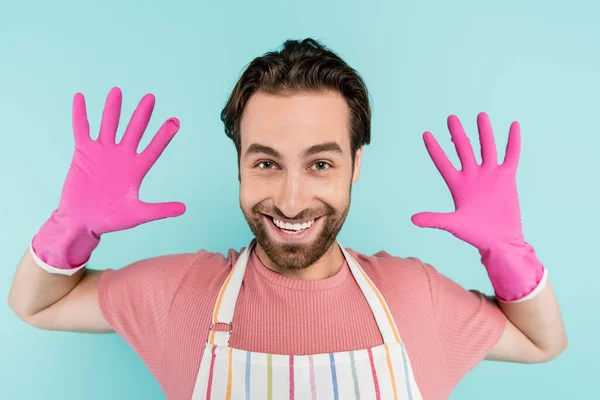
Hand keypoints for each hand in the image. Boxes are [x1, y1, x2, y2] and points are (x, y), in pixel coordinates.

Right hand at [32, 87, 184, 269]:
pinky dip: (80, 114)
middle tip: (151, 97)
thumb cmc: (111, 220)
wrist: (83, 222)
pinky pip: (81, 129)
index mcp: (137, 169)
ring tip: (117, 91)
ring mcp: (102, 152)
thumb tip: (184, 209)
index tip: (175, 121)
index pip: (154, 148)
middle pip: (134, 130)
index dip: (164, 135)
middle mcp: (122, 156)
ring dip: (112, 109)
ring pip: (109, 125)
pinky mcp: (83, 153)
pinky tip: (80, 98)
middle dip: (142, 114)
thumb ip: (159, 210)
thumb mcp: (138, 214)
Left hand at [412, 112, 545, 301]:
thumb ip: (434, 219)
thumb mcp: (452, 224)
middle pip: (463, 149)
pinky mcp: (507, 178)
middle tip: (451, 117)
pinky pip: (511, 155)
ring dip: (484, 132)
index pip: (442, 162)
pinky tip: (513, 125)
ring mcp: (490, 175)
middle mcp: (473, 176)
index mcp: (457, 184)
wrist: (499, 240)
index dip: (434, 149)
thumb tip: (412, 219)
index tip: (426, 134)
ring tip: (480, 115)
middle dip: (458, 134)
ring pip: (486, 147)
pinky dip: (512, 141)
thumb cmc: (474, 234)